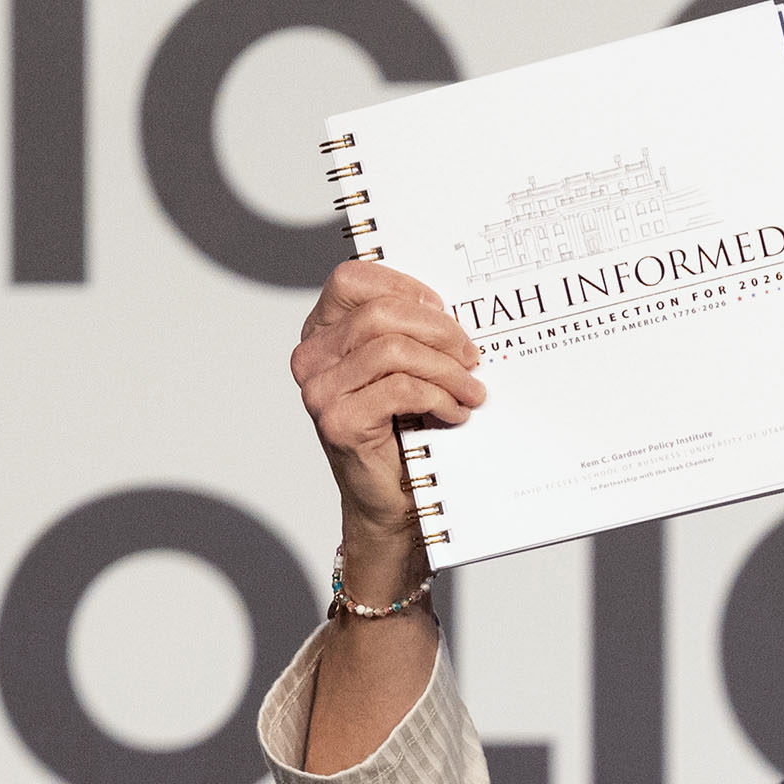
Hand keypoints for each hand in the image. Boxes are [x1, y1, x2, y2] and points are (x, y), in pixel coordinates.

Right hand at [288, 260, 485, 594]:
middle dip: (438, 332)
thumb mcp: (403, 373)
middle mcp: (312, 359)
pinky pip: (400, 389)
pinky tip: (455, 413)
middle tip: (472, 358)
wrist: (391, 503)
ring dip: (446, 370)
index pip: (351, 280)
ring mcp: (320, 391)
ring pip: (393, 351)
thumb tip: (448, 312)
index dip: (403, 288)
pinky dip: (438, 397)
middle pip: (380, 314)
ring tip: (471, 392)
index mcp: (322, 335)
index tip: (442, 311)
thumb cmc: (400, 436)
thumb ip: (408, 336)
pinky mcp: (339, 421)